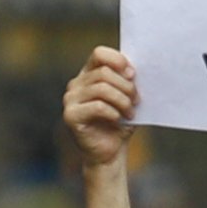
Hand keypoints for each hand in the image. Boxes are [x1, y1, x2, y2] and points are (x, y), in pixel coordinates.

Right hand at [62, 47, 138, 176]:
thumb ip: (126, 81)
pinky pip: (97, 106)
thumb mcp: (126, 98)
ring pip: (101, 88)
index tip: (133, 74)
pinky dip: (113, 112)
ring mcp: (70, 100)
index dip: (117, 60)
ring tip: (130, 112)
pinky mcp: (71, 116)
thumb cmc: (120, 124)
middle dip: (125, 86)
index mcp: (88, 75)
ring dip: (122, 100)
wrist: (110, 153)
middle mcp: (76, 84)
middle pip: (104, 73)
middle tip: (137, 100)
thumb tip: (132, 72)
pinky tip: (118, 120)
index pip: (99, 54)